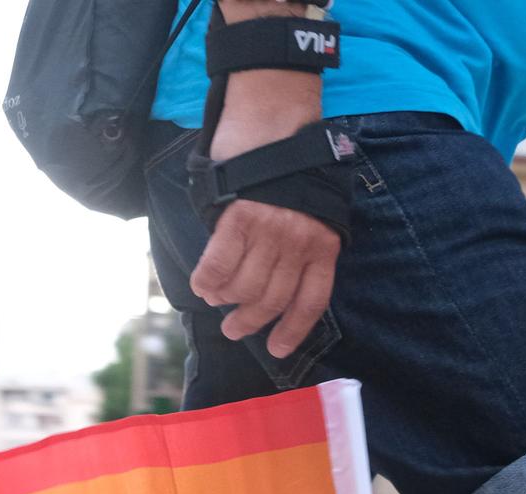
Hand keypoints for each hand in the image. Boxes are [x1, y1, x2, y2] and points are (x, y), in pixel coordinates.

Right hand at [190, 66, 338, 358]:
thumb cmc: (290, 160)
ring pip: (245, 286)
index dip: (293, 330)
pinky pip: (219, 263)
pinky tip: (202, 287)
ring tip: (217, 305)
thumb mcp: (312, 206)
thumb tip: (275, 281)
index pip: (311, 301)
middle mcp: (299, 240)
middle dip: (251, 321)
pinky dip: (208, 281)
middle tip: (235, 329)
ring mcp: (270, 228)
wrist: (274, 111)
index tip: (277, 349)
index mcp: (323, 242)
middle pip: (273, 299)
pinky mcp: (239, 216)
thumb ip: (302, 242)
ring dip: (227, 303)